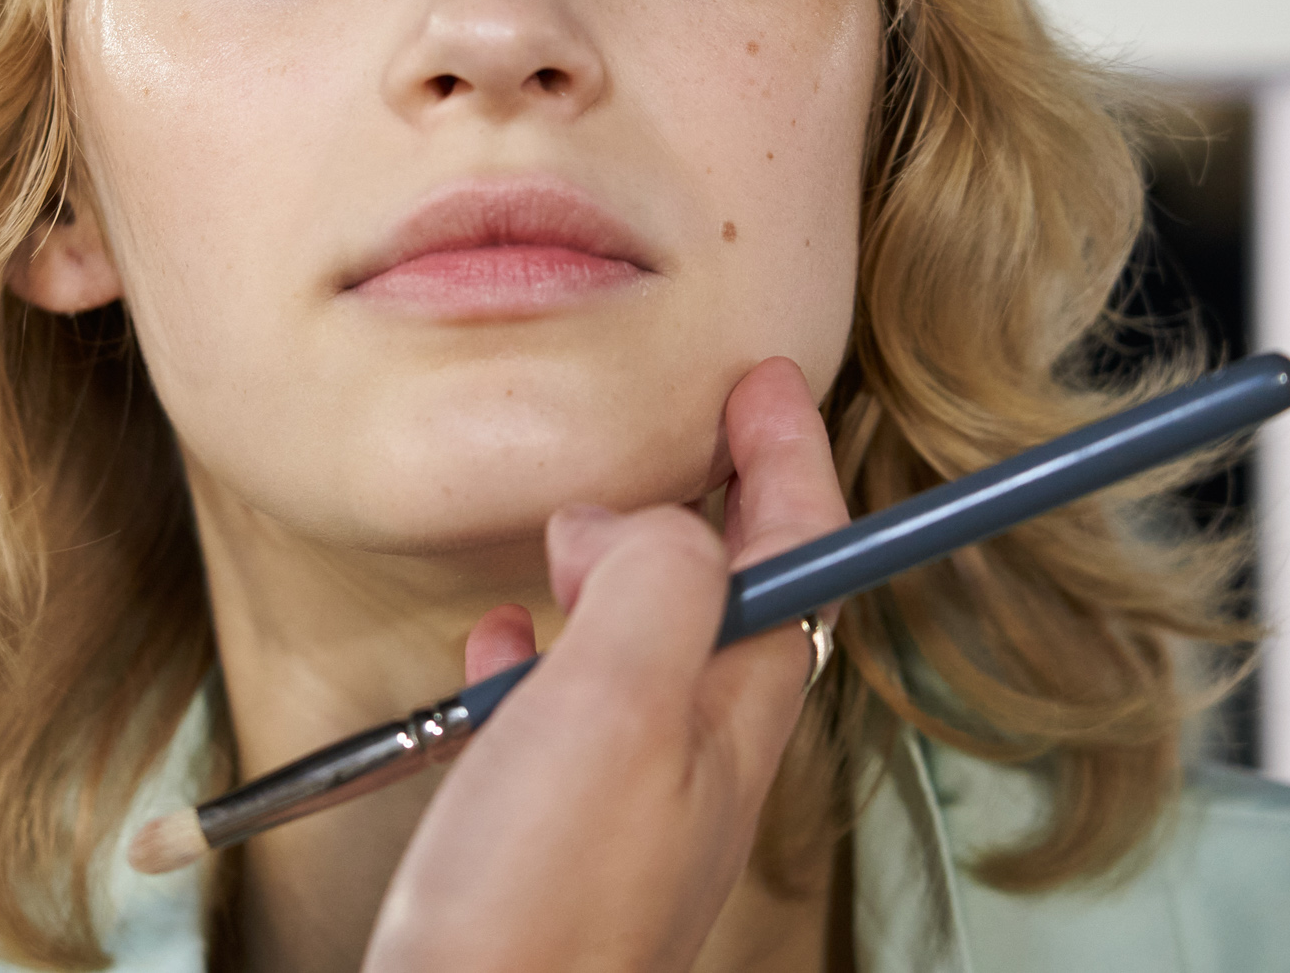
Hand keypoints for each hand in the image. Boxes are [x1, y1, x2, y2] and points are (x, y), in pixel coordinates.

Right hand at [362, 358, 848, 972]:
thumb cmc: (540, 908)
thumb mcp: (614, 706)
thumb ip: (654, 586)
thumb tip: (645, 519)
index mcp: (729, 718)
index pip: (795, 559)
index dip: (790, 460)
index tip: (766, 381)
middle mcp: (694, 764)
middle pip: (735, 602)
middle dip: (721, 505)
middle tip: (687, 430)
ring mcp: (627, 809)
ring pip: (650, 652)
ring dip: (623, 571)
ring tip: (574, 527)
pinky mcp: (553, 844)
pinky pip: (565, 714)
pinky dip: (540, 652)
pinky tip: (494, 647)